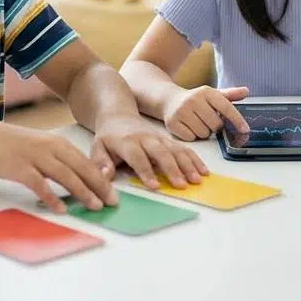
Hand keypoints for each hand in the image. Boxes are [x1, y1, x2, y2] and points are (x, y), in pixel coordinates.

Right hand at [0, 122, 117, 213]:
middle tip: (112, 202)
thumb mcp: (41, 146)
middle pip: (81, 169)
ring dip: (82, 192)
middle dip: (99, 187)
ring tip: (95, 207)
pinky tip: (61, 209)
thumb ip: (58, 159)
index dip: (101, 179)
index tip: (113, 193)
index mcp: (58, 143)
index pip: (86, 163)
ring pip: (66, 176)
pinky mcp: (21, 168)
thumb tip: (77, 178)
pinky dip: (52, 197)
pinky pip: (40, 185)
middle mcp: (51, 148)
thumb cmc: (13, 145)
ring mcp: (36, 157)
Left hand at [92, 114, 209, 189]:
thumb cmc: (108, 137)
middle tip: (182, 185)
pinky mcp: (168, 140)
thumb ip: (101, 162)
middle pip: (161, 153)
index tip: (155, 186)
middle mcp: (146, 139)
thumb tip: (105, 175)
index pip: (138, 158)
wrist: (118, 115)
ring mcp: (159, 138)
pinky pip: (184, 148)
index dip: (146, 172)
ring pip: (176, 150)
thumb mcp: (97, 147)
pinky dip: (195, 159)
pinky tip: (203, 171)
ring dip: (188, 165)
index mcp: (127, 143)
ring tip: (197, 179)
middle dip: (172, 169)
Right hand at [162, 85, 249, 140]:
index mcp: (206, 92)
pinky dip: (192, 136)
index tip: (245, 130)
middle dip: (215, 126)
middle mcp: (193, 100)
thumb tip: (246, 91)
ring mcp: (182, 111)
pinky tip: (189, 127)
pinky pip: (191, 138)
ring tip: (198, 123)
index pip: (226, 108)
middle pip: (216, 125)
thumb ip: (230, 95)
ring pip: (204, 133)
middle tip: (208, 120)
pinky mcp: (173, 122)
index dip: (237, 120)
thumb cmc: (196, 100)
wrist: (169, 100)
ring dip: (204, 132)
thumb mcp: (212, 95)